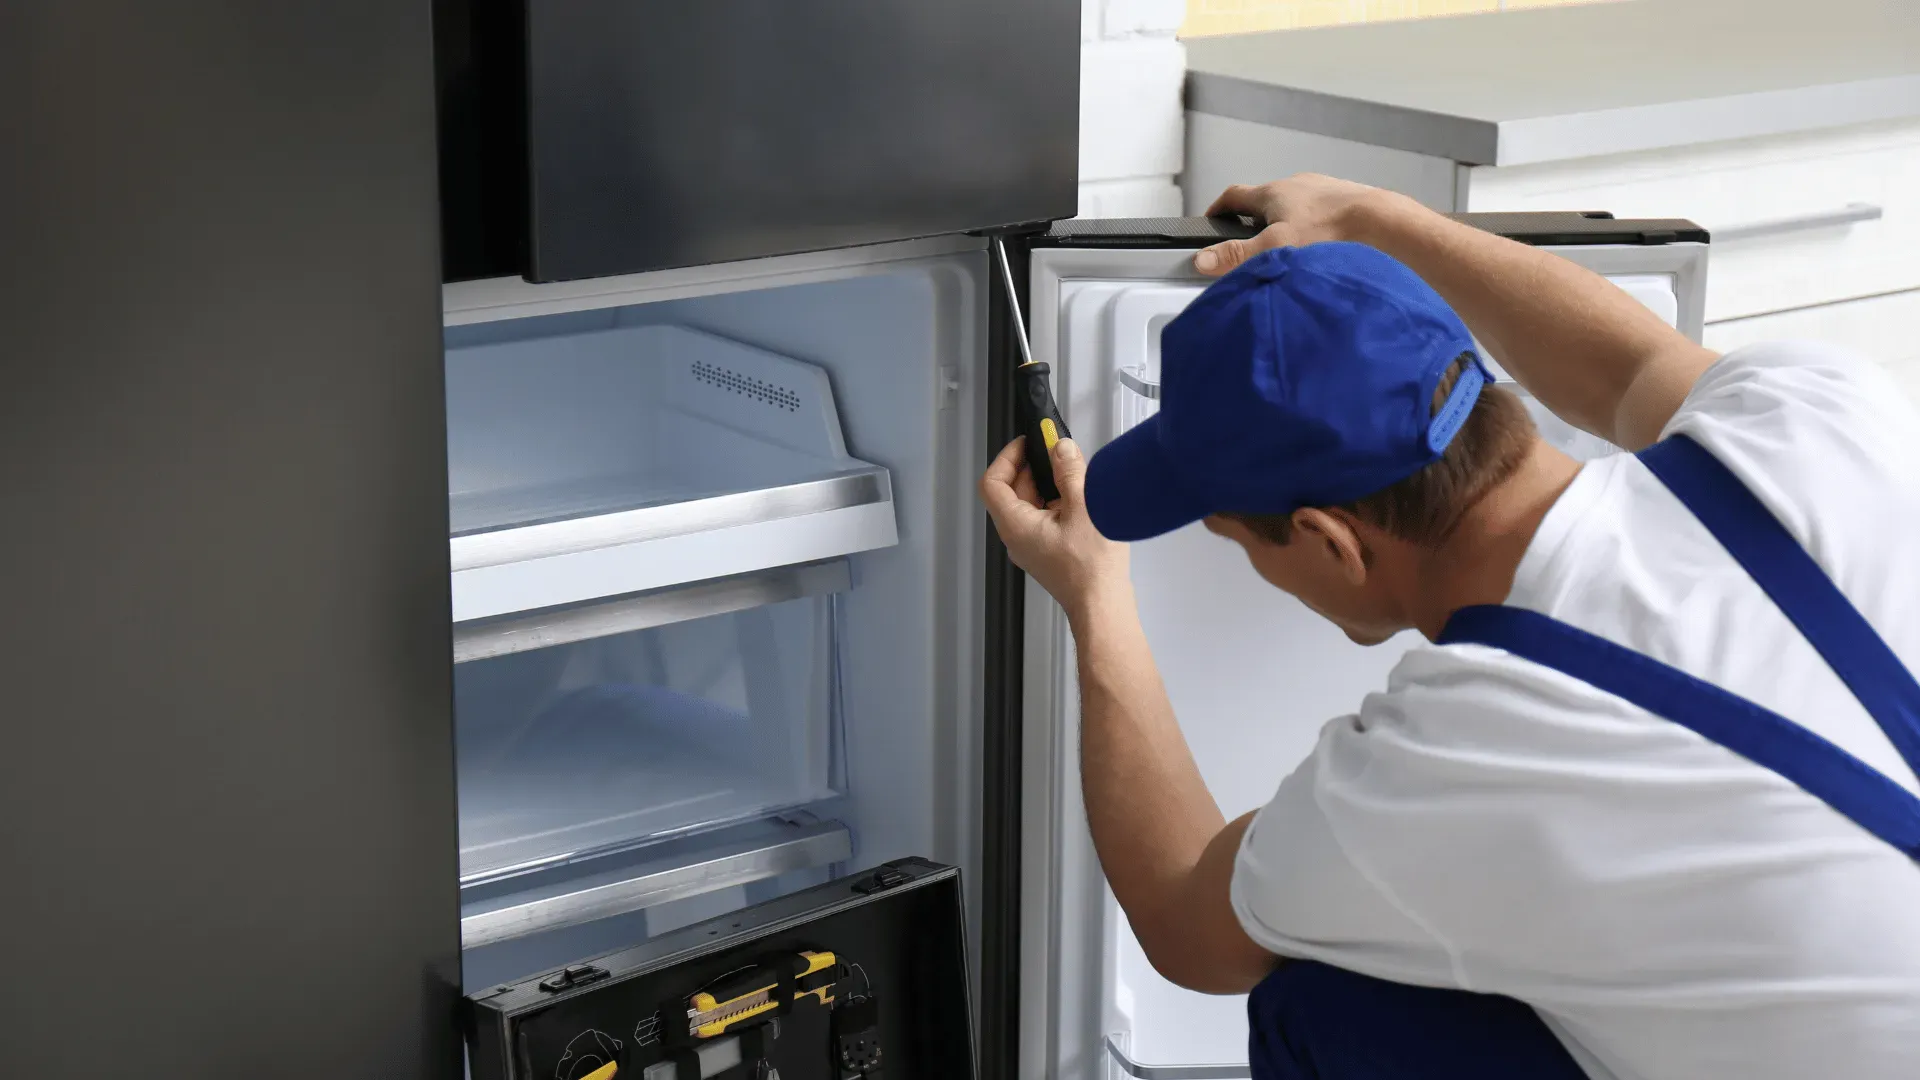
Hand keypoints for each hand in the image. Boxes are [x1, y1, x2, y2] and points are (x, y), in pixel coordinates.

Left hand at [979, 436, 1129, 619]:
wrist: (1102, 605)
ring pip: (1028, 505)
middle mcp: (1016, 538)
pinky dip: (1055, 503)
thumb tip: (1061, 449)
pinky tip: (1079, 500)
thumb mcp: (1084, 507)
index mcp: (1015, 525)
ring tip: (1072, 475)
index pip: (992, 483)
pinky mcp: (1046, 553)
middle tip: (1055, 452)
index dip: (1007, 457)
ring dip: (1046, 485)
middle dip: (1032, 468)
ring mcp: (1030, 547)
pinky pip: (1042, 520)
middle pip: (1011, 492)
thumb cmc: (1091, 568)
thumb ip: (1069, 472)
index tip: (1027, 443)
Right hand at [1193, 174, 1397, 276]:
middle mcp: (1297, 185)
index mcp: (1273, 193)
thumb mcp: (1275, 248)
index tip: (1210, 222)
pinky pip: (1320, 213)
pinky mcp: (1344, 201)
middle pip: (1264, 202)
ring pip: (1295, 207)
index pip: (1233, 195)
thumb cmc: (1330, 231)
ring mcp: (1323, 191)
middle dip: (1254, 223)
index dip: (1218, 209)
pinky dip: (1314, 228)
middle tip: (1252, 248)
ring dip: (1286, 225)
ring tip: (1288, 252)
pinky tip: (1320, 248)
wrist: (1381, 222)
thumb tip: (1202, 260)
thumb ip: (1238, 256)